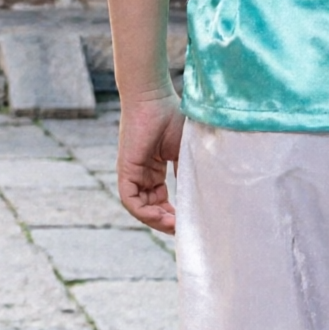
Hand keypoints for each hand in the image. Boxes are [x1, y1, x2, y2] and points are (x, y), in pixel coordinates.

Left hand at [117, 90, 184, 233]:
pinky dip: (145, 213)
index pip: (160, 200)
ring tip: (176, 228)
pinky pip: (130, 200)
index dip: (173, 215)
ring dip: (157, 221)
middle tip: (184, 232)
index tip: (190, 224)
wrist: (154, 97)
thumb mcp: (186, 151)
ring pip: (140, 208)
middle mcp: (141, 174)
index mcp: (153, 169)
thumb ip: (190, 173)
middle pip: (150, 208)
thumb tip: (202, 198)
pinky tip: (163, 218)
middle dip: (166, 222)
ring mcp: (132, 172)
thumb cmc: (172, 116)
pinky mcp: (126, 170)